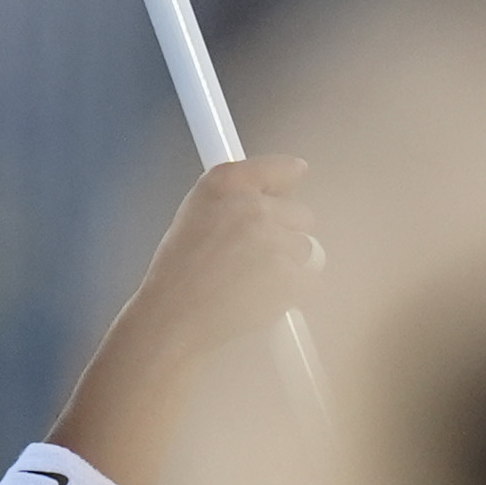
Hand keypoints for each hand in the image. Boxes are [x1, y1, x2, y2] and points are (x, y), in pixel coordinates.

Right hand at [115, 155, 318, 356]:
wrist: (175, 315)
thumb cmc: (179, 266)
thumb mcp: (197, 211)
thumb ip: (237, 193)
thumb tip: (291, 177)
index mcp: (225, 184)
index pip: (280, 169)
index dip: (288, 180)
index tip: (289, 188)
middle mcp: (253, 206)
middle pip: (301, 213)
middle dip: (285, 232)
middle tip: (255, 254)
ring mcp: (275, 242)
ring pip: (306, 249)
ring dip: (288, 264)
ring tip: (253, 280)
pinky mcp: (291, 277)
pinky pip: (310, 281)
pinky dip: (294, 292)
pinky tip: (263, 298)